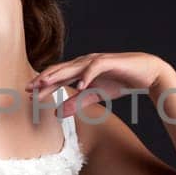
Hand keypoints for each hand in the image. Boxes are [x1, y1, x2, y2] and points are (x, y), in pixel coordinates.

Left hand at [26, 52, 175, 114]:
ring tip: (44, 84)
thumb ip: (77, 103)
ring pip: (72, 67)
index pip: (58, 77)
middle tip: (29, 89)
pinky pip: (94, 68)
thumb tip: (57, 114)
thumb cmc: (120, 81)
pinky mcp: (108, 61)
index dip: (43, 85)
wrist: (146, 73)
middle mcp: (85, 62)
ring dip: (57, 75)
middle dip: (44, 80)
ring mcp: (96, 60)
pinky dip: (86, 76)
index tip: (29, 95)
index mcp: (80, 69)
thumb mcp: (96, 95)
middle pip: (60, 70)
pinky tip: (78, 86)